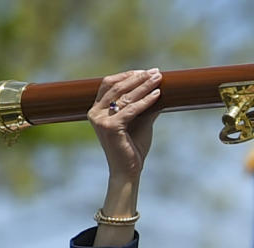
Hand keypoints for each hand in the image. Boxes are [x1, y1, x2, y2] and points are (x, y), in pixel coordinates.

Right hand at [88, 69, 162, 185]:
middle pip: (117, 87)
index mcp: (97, 110)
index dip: (127, 75)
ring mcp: (101, 120)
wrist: (128, 171)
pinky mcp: (110, 127)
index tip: (145, 71)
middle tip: (155, 72)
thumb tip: (158, 87)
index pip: (109, 84)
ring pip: (125, 96)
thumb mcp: (139, 121)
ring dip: (144, 85)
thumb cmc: (132, 147)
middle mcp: (95, 113)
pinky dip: (146, 101)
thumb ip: (144, 105)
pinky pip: (131, 109)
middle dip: (137, 78)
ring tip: (158, 78)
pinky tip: (158, 94)